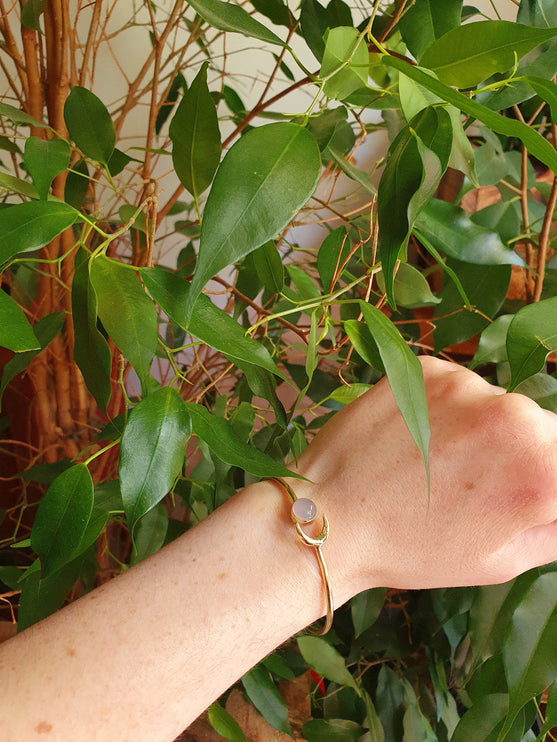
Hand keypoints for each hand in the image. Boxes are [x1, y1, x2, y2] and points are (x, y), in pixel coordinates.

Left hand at [289, 357, 556, 594]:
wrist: (331, 518)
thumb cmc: (414, 550)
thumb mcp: (503, 560)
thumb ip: (555, 528)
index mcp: (542, 469)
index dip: (543, 483)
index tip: (511, 494)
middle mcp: (512, 414)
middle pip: (542, 427)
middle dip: (522, 453)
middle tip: (474, 484)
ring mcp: (466, 385)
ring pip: (498, 405)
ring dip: (484, 428)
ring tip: (439, 462)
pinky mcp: (427, 368)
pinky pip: (458, 389)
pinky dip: (448, 410)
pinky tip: (418, 439)